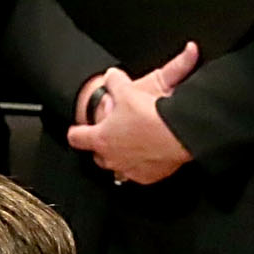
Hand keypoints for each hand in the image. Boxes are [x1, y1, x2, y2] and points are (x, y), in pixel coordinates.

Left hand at [65, 43, 198, 184]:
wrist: (177, 133)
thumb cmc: (150, 116)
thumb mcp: (127, 91)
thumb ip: (115, 82)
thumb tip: (111, 76)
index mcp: (101, 138)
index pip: (77, 138)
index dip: (75, 132)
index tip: (75, 131)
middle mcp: (112, 158)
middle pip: (97, 155)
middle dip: (101, 145)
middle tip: (109, 134)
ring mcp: (129, 169)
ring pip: (118, 166)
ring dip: (121, 155)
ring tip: (130, 144)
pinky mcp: (147, 176)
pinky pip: (139, 172)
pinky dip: (141, 164)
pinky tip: (148, 152)